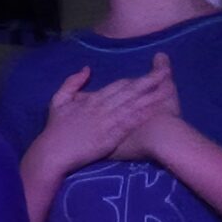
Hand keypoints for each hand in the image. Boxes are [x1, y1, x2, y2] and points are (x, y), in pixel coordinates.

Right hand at [32, 59, 174, 175]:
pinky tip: (156, 111)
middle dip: (149, 82)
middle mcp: (103, 107)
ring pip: (133, 106)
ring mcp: (107, 122)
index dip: (135, 80)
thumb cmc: (55, 129)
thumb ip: (72, 83)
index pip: (118, 86)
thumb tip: (86, 69)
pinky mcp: (110, 138)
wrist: (53, 152)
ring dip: (151, 97)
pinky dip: (143, 116)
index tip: (150, 75)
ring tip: (169, 90)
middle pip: (130, 92)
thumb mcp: (58, 100)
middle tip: (167, 73)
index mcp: (92, 99)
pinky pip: (130, 124)